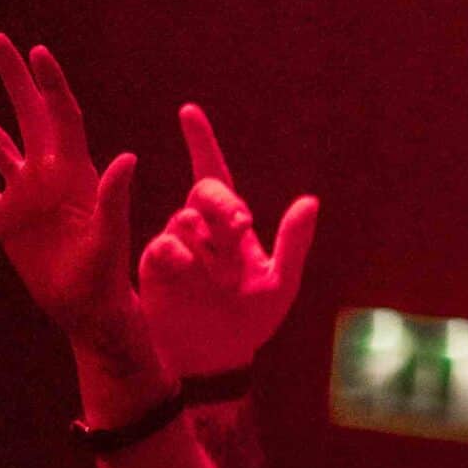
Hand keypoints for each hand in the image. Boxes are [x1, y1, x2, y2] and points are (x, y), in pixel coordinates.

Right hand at [0, 35, 151, 355]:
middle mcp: (48, 174)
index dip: (49, 85)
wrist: (88, 310)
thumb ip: (114, 199)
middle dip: (13, 79)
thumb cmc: (107, 278)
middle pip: (27, 115)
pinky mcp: (6, 218)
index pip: (62, 117)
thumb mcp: (111, 238)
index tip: (37, 51)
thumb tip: (127, 157)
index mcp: (76, 173)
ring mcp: (25, 194)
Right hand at [139, 106, 318, 378]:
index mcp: (231, 227)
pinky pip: (164, 246)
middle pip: (206, 193)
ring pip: (186, 219)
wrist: (218, 355)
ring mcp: (177, 246)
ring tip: (224, 277)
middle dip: (222, 203)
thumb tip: (310, 201)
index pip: (215, 176)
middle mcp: (201, 230)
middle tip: (240, 226)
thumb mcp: (280, 284)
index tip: (188, 112)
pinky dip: (180, 255)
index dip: (201, 143)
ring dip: (210, 244)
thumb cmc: (251, 320)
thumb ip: (294, 243)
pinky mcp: (156, 266)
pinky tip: (189, 270)